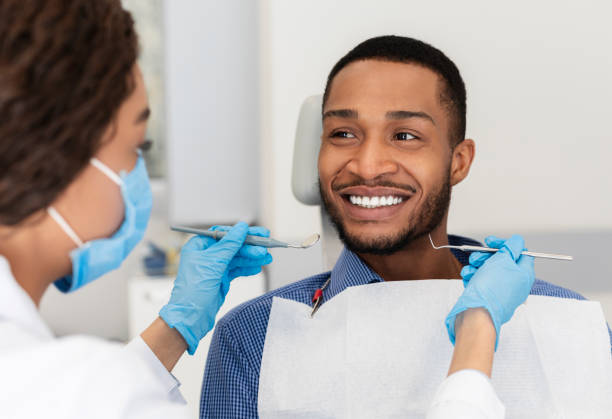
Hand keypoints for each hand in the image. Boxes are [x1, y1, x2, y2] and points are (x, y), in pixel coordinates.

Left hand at [159, 222, 272, 353]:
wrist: (190, 317)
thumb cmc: (193, 290)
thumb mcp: (213, 263)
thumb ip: (229, 244)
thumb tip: (241, 228)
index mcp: (199, 246)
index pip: (224, 234)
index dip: (242, 233)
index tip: (258, 233)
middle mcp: (206, 255)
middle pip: (233, 246)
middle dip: (250, 247)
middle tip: (267, 247)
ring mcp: (214, 268)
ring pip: (237, 259)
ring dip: (252, 258)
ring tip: (267, 258)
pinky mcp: (221, 279)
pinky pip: (237, 270)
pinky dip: (247, 269)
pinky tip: (258, 267)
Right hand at [445, 235, 534, 348]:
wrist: (477, 314)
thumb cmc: (492, 289)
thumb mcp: (503, 260)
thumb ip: (511, 247)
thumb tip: (517, 241)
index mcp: (524, 274)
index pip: (520, 252)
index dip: (505, 244)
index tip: (490, 242)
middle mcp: (515, 283)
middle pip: (502, 261)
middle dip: (486, 256)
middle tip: (477, 257)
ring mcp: (501, 291)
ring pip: (489, 270)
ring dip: (477, 266)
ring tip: (471, 269)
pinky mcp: (488, 297)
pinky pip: (481, 281)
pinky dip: (474, 277)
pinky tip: (468, 277)